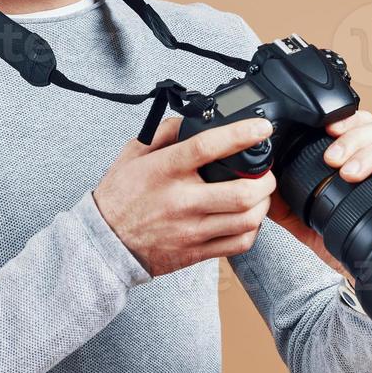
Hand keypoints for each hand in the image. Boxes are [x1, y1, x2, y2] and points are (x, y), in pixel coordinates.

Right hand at [93, 116, 277, 276]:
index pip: (208, 147)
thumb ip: (164, 133)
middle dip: (265, 180)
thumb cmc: (119, 197)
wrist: (105, 243)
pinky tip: (246, 220)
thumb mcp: (133, 154)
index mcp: (165, 170)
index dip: (241, 135)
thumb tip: (190, 120)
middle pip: (241, 192)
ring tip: (260, 196)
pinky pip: (238, 244)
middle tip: (266, 173)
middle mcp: (181, 200)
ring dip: (262, 205)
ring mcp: (191, 229)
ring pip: (246, 220)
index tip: (261, 128)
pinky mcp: (196, 252)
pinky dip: (252, 230)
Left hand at [268, 110, 371, 278]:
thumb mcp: (300, 215)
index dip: (347, 120)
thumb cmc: (338, 238)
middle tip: (332, 160)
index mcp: (364, 157)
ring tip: (351, 172)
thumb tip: (258, 176)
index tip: (327, 129)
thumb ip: (280, 193)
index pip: (361, 124)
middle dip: (353, 140)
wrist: (360, 276)